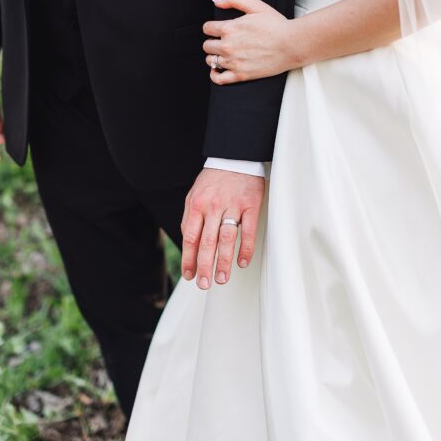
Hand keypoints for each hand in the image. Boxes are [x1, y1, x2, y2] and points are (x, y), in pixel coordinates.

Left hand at [181, 168, 263, 288]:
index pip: (190, 238)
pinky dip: (245, 248)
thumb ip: (190, 218)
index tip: (189, 275)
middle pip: (207, 242)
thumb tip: (189, 243)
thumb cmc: (214, 179)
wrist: (236, 156)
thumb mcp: (194, 194)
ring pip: (227, 239)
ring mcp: (233, 206)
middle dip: (205, 266)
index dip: (189, 259)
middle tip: (204, 284)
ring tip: (222, 279)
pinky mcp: (251, 205)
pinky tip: (242, 262)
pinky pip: (248, 231)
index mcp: (196, 205)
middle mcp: (213, 207)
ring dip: (223, 262)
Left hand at [203, 0, 295, 84]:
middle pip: (207, 45)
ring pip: (210, 60)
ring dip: (215, 57)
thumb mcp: (256, 5)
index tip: (219, 30)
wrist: (292, 44)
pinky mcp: (241, 75)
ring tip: (226, 54)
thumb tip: (216, 1)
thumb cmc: (277, 25)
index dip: (212, 28)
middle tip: (225, 42)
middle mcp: (227, 46)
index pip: (207, 28)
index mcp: (229, 28)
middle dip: (214, 42)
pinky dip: (215, 75)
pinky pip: (218, 79)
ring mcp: (233, 62)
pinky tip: (219, 70)